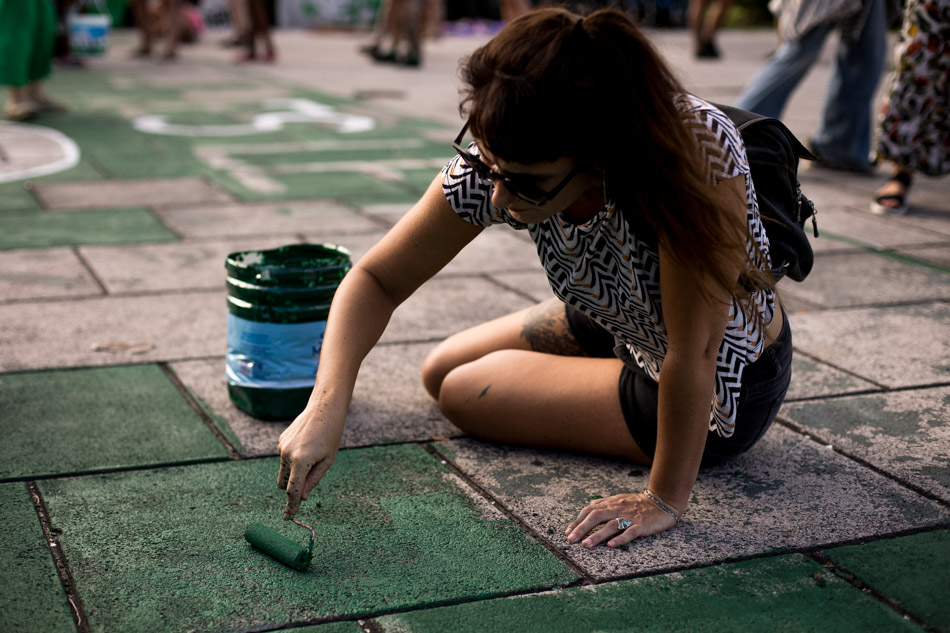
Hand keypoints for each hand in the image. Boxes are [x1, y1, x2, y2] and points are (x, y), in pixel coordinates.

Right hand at [276, 400, 344, 519]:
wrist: (324, 408)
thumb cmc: (331, 435)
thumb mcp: (328, 461)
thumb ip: (313, 480)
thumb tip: (301, 497)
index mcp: (301, 461)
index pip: (292, 491)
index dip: (291, 506)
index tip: (288, 518)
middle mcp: (286, 455)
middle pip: (283, 484)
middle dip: (292, 487)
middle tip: (308, 481)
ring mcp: (281, 447)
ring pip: (283, 471)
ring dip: (293, 472)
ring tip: (312, 456)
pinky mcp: (281, 441)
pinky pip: (284, 458)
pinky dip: (292, 459)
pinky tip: (307, 445)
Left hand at [565, 492, 678, 547]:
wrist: (661, 501)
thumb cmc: (637, 503)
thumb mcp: (618, 500)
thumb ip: (603, 505)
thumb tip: (587, 511)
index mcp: (610, 503)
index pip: (590, 510)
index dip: (578, 521)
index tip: (568, 532)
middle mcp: (617, 508)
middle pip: (596, 516)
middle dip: (582, 528)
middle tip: (571, 540)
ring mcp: (629, 517)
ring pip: (610, 525)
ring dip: (597, 535)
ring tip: (586, 545)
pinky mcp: (641, 525)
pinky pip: (629, 532)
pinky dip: (620, 538)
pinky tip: (611, 545)